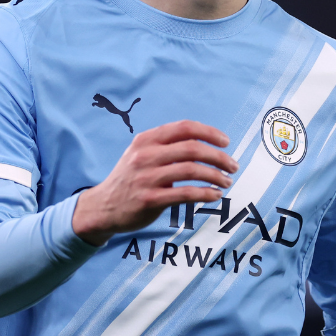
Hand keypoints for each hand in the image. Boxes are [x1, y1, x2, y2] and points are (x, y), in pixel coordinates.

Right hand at [71, 120, 237, 245]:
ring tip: (226, 181)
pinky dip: (205, 193)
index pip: (184, 128)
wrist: (103, 207)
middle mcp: (145, 155)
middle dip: (218, 156)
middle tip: (233, 165)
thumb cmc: (130, 178)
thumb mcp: (141, 153)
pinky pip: (185, 193)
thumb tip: (205, 142)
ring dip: (215, 175)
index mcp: (146, 139)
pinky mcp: (149, 199)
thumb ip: (167, 145)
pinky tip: (214, 195)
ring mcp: (147, 177)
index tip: (225, 142)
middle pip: (192, 148)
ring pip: (191, 170)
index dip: (209, 132)